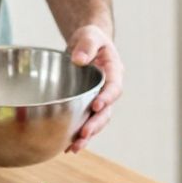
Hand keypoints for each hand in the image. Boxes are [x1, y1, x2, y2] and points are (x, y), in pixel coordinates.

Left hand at [66, 25, 123, 152]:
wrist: (87, 44)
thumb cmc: (91, 38)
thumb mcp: (89, 35)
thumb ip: (86, 45)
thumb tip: (78, 60)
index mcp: (114, 72)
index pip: (114, 88)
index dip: (107, 98)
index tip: (96, 106)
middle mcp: (109, 90)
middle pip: (106, 111)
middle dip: (96, 124)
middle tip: (84, 133)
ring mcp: (99, 100)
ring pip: (97, 122)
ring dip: (87, 135)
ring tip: (75, 147)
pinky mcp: (88, 106)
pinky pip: (86, 122)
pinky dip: (78, 135)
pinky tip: (67, 146)